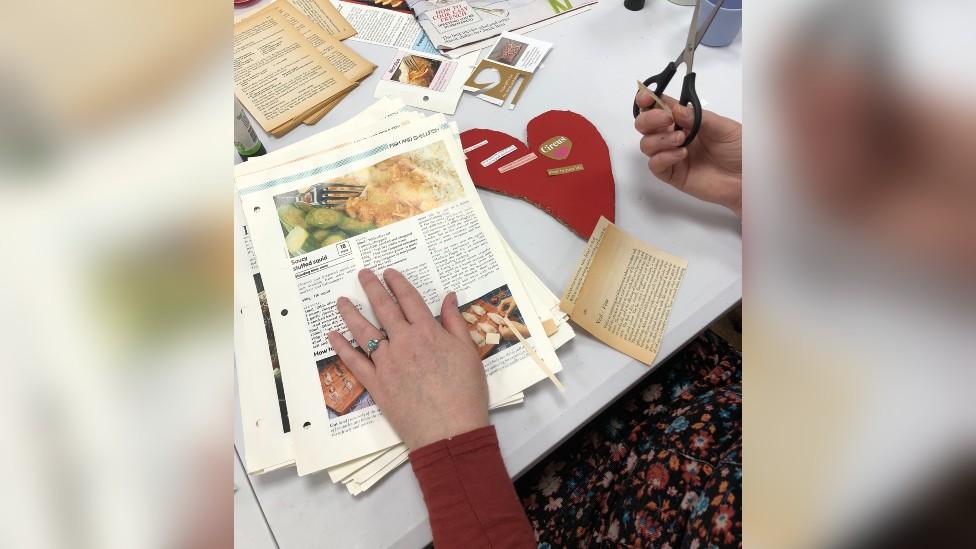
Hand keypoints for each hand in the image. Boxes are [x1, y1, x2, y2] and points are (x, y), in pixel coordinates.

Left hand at [327, 269, 488, 449]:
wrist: (450, 430)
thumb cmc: (465, 392)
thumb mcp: (469, 352)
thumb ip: (455, 322)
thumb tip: (448, 296)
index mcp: (428, 332)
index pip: (409, 299)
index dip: (398, 283)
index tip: (389, 272)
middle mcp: (403, 342)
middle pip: (383, 309)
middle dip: (372, 288)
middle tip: (363, 274)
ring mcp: (386, 362)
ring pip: (363, 331)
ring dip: (351, 313)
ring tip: (342, 301)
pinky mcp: (375, 384)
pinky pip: (354, 362)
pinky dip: (342, 347)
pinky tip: (333, 336)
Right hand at [635, 92, 741, 215]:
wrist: (748, 178)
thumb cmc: (740, 149)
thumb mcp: (723, 127)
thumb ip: (698, 118)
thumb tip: (675, 110)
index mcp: (686, 120)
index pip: (660, 106)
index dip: (648, 100)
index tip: (646, 98)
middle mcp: (675, 135)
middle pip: (645, 124)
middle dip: (649, 119)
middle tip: (666, 120)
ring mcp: (672, 156)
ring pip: (646, 144)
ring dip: (659, 139)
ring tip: (681, 140)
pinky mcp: (673, 175)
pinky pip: (655, 165)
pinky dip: (663, 157)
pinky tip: (681, 155)